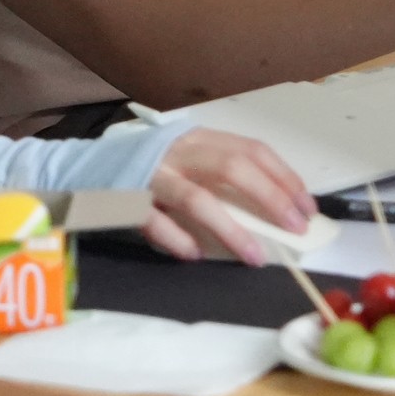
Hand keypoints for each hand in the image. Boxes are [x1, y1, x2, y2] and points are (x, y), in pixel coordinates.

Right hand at [141, 128, 312, 264]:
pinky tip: (196, 254)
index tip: (306, 207)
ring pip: (198, 199)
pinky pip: (157, 224)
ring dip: (231, 230)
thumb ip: (223, 174)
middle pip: (232, 168)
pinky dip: (179, 241)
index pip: (252, 150)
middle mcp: (179, 152)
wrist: (88, 168)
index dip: (284, 177)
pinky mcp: (128, 201)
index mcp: (200, 138)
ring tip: (255, 256)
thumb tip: (274, 208)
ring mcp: (153, 176)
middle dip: (269, 198)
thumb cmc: (152, 168)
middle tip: (295, 228)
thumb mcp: (190, 159)